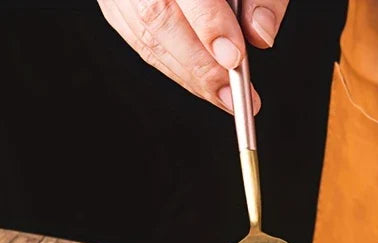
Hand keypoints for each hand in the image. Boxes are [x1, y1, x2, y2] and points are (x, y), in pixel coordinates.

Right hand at [97, 0, 288, 111]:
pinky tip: (200, 81)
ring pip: (148, 38)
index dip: (210, 26)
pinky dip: (174, 67)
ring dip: (189, 75)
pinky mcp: (116, 5)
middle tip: (232, 95)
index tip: (234, 59)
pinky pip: (141, 43)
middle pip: (159, 18)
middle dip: (200, 66)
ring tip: (223, 97)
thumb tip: (261, 35)